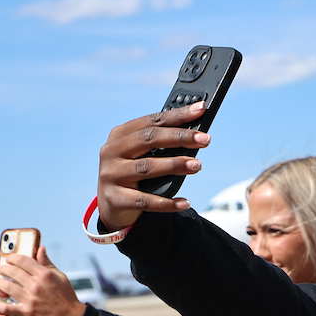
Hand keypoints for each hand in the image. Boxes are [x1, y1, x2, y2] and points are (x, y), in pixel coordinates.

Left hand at [0, 246, 87, 315]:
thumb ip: (48, 263)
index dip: (13, 258)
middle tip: (0, 270)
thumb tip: (41, 249)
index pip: (23, 260)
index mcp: (45, 274)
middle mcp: (36, 285)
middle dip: (2, 269)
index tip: (9, 259)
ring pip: (6, 287)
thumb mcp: (61, 277)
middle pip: (12, 272)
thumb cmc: (67, 297)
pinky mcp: (26, 312)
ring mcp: (30, 299)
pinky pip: (6, 307)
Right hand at [97, 101, 210, 230]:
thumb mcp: (140, 155)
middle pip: (148, 139)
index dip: (177, 115)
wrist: (111, 206)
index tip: (201, 109)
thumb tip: (196, 135)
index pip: (152, 121)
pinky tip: (185, 202)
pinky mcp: (115, 199)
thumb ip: (161, 144)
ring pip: (147, 168)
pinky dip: (166, 202)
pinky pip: (145, 201)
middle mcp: (111, 152)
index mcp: (119, 135)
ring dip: (175, 165)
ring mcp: (111, 175)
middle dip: (180, 137)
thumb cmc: (133, 173)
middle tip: (205, 139)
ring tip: (198, 165)